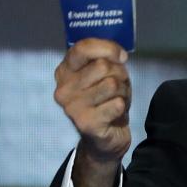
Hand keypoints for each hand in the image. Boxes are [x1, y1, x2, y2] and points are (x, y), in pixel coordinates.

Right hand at [54, 38, 131, 166]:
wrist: (104, 139)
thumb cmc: (105, 100)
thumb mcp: (103, 75)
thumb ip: (104, 59)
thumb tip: (119, 55)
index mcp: (64, 72)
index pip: (83, 48)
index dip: (108, 48)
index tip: (122, 56)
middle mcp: (63, 90)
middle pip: (102, 66)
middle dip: (119, 74)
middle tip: (118, 87)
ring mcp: (72, 108)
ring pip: (112, 84)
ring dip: (123, 91)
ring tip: (117, 100)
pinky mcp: (86, 124)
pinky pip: (117, 104)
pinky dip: (122, 107)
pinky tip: (115, 114)